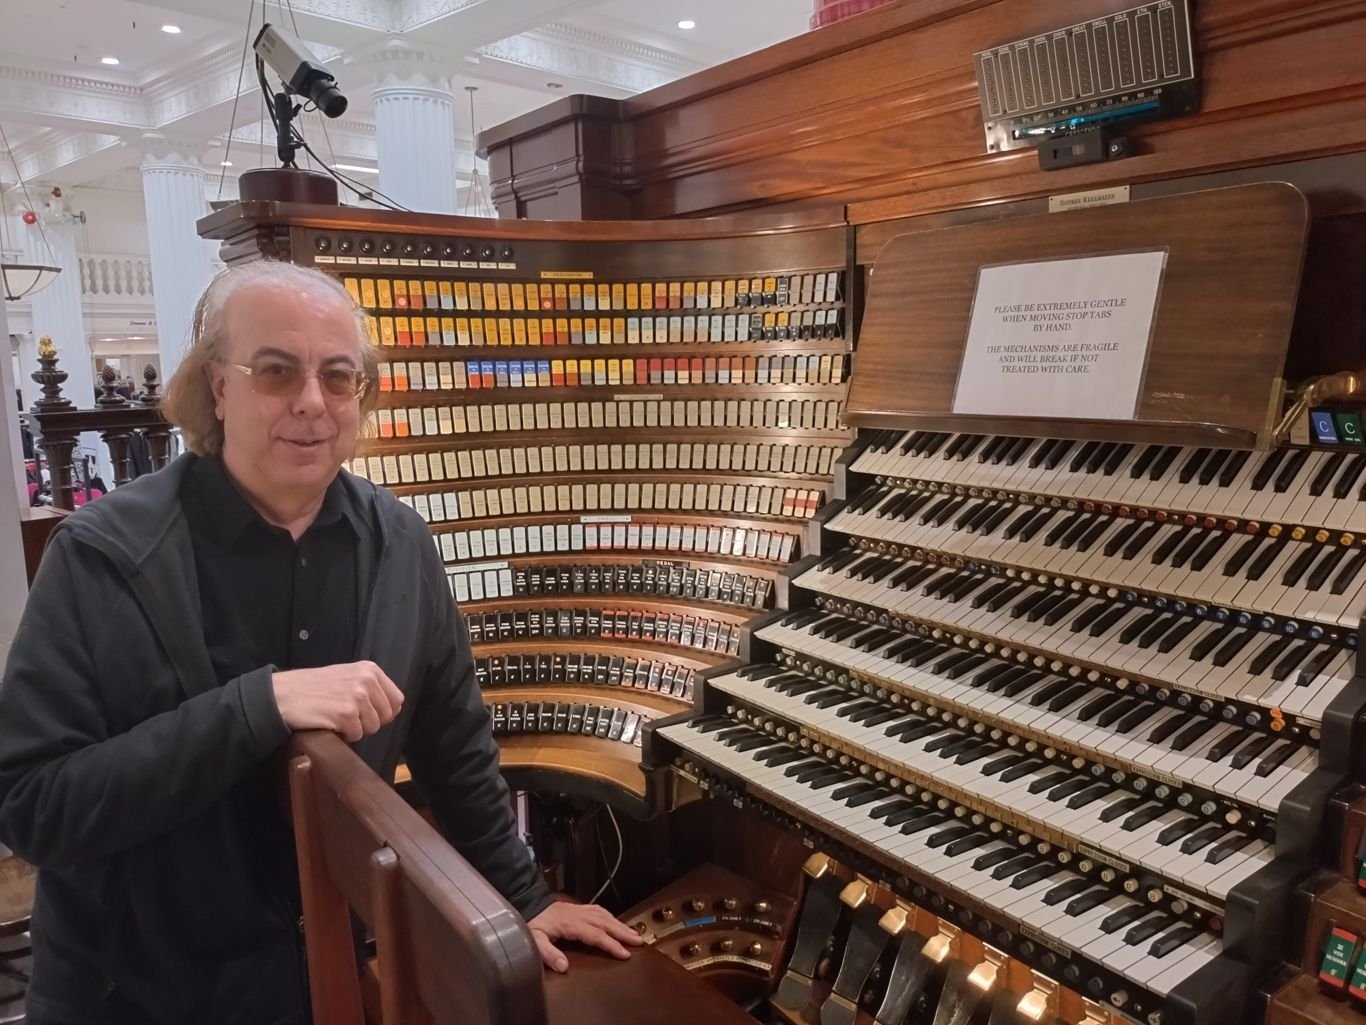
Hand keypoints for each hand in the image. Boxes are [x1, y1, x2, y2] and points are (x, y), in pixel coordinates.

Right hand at [272, 661, 403, 741]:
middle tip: (348, 716)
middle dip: (370, 721)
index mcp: (370, 670)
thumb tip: (394, 707)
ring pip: (373, 727)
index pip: (396, 700)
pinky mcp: (346, 714)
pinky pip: (357, 735)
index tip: (365, 712)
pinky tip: (330, 723)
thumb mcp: (347, 676)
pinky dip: (345, 735)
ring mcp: (357, 697)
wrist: (284, 694)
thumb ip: (370, 687)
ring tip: (337, 718)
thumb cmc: (314, 687)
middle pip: (387, 716)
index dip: (383, 711)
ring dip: (356, 728)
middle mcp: (367, 680)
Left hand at [528, 901, 644, 972]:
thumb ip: (548, 953)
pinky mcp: (578, 908)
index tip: (625, 954)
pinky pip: (599, 910)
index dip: (611, 944)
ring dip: (620, 925)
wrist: (528, 904)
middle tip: (640, 941)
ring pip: (605, 916)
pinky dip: (611, 916)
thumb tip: (564, 966)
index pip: (596, 935)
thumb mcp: (534, 940)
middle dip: (623, 933)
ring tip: (634, 934)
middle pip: (605, 923)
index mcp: (571, 923)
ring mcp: (580, 910)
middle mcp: (579, 915)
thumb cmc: (532, 924)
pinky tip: (615, 921)